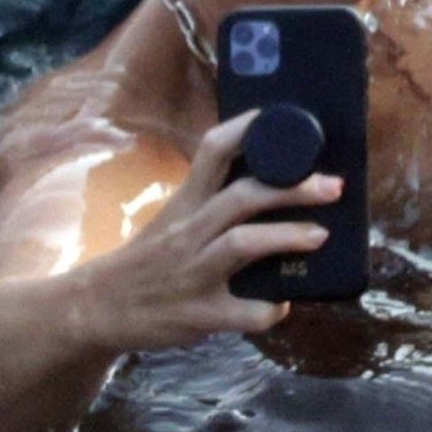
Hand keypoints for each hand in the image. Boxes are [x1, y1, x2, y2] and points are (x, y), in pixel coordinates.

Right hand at [77, 110, 341, 352]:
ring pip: (242, 245)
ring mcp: (193, 273)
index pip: (212, 151)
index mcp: (186, 203)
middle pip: (242, 197)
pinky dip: (270, 309)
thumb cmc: (149, 258)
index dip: (247, 130)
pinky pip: (243, 312)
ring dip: (286, 237)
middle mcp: (189, 232)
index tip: (281, 118)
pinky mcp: (199, 314)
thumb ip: (214, 201)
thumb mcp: (174, 219)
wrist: (98, 307)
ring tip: (320, 235)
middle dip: (292, 189)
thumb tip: (276, 182)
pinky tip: (283, 305)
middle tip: (333, 186)